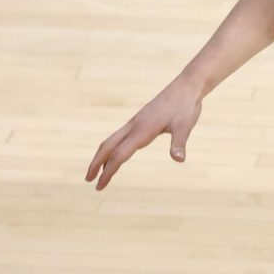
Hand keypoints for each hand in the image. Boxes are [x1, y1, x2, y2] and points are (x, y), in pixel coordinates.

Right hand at [86, 77, 202, 189]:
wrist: (186, 86)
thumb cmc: (186, 106)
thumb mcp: (185, 126)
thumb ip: (179, 143)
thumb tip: (179, 160)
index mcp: (142, 130)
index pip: (119, 155)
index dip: (108, 171)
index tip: (99, 186)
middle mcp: (134, 125)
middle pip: (108, 146)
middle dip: (96, 164)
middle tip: (88, 180)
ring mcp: (136, 121)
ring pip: (112, 140)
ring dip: (103, 156)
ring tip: (98, 171)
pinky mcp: (141, 119)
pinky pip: (121, 135)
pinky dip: (113, 147)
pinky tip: (118, 153)